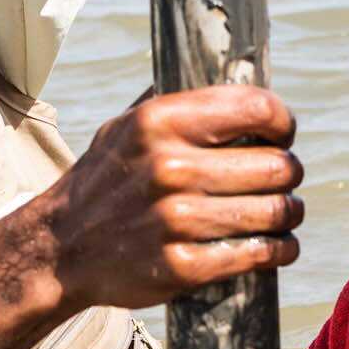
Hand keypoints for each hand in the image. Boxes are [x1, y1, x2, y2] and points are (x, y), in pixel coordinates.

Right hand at [0, 85, 298, 348]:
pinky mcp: (181, 266)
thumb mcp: (126, 127)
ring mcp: (174, 220)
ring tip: (284, 213)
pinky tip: (278, 246)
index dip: (282, 123)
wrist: (59, 249)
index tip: (282, 136)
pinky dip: (279, 250)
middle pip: (275, 166)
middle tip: (283, 180)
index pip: (257, 108)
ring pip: (274, 212)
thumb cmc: (104, 182)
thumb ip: (179, 106)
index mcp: (158, 121)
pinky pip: (258, 254)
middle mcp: (168, 167)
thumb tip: (240, 82)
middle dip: (289, 173)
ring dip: (289, 214)